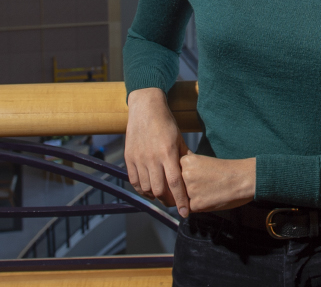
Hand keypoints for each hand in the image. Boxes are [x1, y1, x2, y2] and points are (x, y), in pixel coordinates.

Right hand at [124, 88, 191, 216]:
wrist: (145, 108)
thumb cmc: (166, 123)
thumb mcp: (179, 139)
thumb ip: (183, 158)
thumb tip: (191, 177)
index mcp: (167, 153)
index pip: (175, 184)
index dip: (180, 200)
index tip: (184, 213)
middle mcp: (152, 158)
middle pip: (159, 190)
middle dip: (167, 201)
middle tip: (173, 203)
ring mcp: (138, 158)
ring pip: (146, 188)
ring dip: (154, 196)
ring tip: (161, 197)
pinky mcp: (129, 157)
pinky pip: (134, 180)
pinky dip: (141, 189)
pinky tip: (148, 190)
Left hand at [180, 153, 255, 211]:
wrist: (243, 179)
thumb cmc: (227, 170)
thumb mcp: (203, 162)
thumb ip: (189, 170)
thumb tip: (177, 182)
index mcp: (186, 161)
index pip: (176, 174)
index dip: (187, 178)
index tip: (199, 177)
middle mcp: (185, 174)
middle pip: (179, 187)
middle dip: (189, 189)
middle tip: (206, 185)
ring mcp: (190, 190)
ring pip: (184, 198)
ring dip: (194, 198)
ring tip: (210, 191)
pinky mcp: (196, 204)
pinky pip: (191, 208)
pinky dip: (200, 206)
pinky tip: (212, 198)